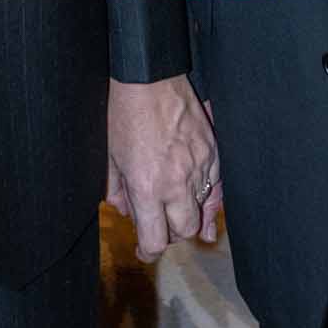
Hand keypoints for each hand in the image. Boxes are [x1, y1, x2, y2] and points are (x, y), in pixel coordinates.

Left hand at [106, 74, 220, 259]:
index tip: (145, 249)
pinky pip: (217, 186)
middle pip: (184, 231)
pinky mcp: (212, 151)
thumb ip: (118, 190)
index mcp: (147, 187)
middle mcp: (176, 182)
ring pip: (204, 211)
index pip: (156, 240)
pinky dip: (210, 197)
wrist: (150, 76)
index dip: (148, 251)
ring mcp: (199, 166)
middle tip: (160, 227)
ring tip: (180, 213)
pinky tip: (204, 202)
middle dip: (171, 234)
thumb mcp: (111, 155)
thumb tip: (125, 211)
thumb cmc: (125, 112)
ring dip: (190, 215)